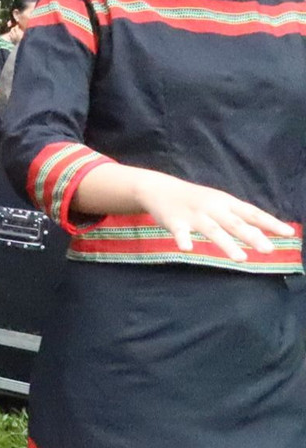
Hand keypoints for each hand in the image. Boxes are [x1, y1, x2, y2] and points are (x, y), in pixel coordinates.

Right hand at [132, 171, 293, 262]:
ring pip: (212, 230)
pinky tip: (187, 249)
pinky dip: (183, 240)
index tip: (288, 234)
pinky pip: (180, 232)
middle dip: (252, 237)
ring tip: (241, 259)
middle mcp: (213, 207)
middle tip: (269, 250)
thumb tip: (265, 234)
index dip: (270, 223)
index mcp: (226, 202)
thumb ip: (239, 217)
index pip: (252, 213)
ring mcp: (194, 215)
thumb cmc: (195, 199)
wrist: (158, 188)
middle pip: (235, 223)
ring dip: (227, 244)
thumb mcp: (219, 203)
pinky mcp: (174, 221)